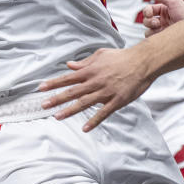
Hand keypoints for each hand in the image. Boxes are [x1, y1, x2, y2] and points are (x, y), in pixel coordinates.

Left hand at [39, 46, 154, 131]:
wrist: (142, 61)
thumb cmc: (121, 57)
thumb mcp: (100, 54)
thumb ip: (84, 62)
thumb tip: (69, 65)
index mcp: (90, 70)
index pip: (68, 78)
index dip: (54, 83)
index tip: (41, 88)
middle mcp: (95, 81)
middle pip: (72, 91)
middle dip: (57, 98)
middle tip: (43, 105)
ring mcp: (106, 92)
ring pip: (84, 103)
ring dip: (70, 110)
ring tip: (57, 116)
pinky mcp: (117, 101)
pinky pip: (104, 113)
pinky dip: (94, 121)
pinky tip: (85, 128)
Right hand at [142, 0, 183, 36]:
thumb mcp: (173, 1)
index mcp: (164, 10)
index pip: (149, 10)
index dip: (147, 11)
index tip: (150, 13)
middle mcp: (163, 20)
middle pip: (146, 20)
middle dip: (149, 21)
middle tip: (157, 22)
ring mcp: (163, 30)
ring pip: (148, 30)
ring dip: (151, 28)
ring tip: (160, 28)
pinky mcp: (164, 38)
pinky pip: (153, 38)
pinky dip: (154, 36)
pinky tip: (161, 34)